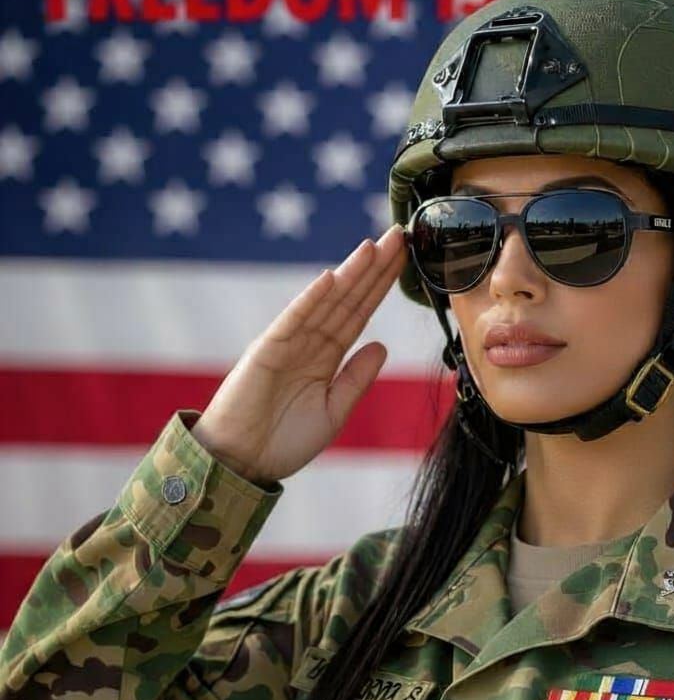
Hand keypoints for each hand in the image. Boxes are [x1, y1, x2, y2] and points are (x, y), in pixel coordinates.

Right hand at [191, 224, 407, 483]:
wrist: (242, 464)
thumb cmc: (285, 441)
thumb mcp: (335, 411)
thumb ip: (357, 378)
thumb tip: (382, 344)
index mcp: (327, 356)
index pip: (360, 312)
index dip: (381, 286)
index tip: (404, 258)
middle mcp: (310, 342)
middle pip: (349, 298)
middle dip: (375, 268)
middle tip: (400, 235)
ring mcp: (288, 342)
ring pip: (327, 302)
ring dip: (350, 273)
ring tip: (375, 246)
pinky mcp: (266, 350)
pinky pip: (293, 320)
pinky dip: (311, 299)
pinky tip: (331, 278)